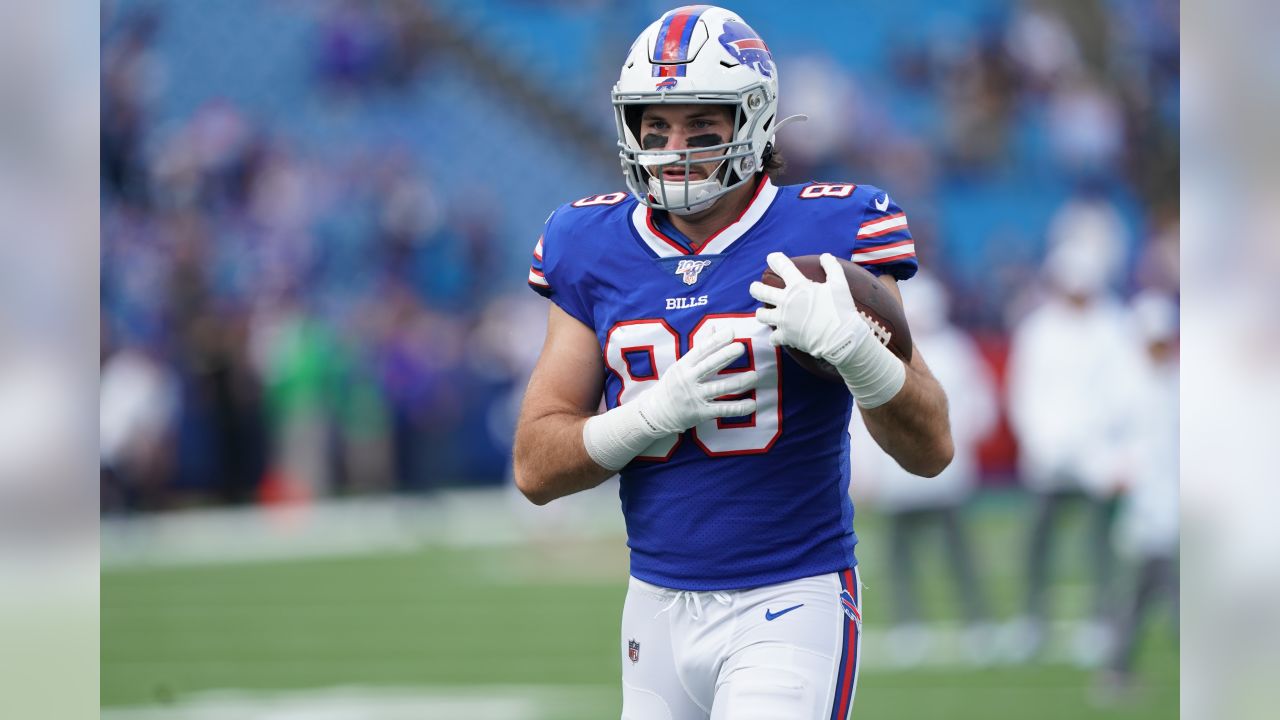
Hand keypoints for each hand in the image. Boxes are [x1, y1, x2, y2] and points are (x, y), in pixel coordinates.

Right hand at [634, 326, 758, 433]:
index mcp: (684, 365)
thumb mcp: (681, 364)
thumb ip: (700, 347)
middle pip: (709, 366)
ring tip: (754, 376)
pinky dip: (739, 408)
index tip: (731, 332)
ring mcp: (696, 397)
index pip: (701, 350)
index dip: (716, 341)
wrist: (657, 412)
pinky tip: (752, 404)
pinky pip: (723, 409)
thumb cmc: (673, 384)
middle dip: (725, 356)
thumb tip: (714, 328)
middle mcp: (689, 380)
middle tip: (741, 347)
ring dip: (739, 382)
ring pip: (720, 388)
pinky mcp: (702, 413)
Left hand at [749, 252, 870, 366]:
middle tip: (754, 287)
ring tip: (764, 313)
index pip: (783, 267)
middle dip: (755, 288)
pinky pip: (773, 337)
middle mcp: (786, 302)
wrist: (840, 338)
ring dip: (762, 313)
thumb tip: (825, 256)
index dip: (775, 260)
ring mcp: (783, 320)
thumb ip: (832, 267)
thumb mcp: (840, 284)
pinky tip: (777, 336)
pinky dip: (775, 337)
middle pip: (761, 291)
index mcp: (798, 287)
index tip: (770, 258)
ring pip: (761, 315)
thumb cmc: (841, 310)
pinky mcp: (785, 336)